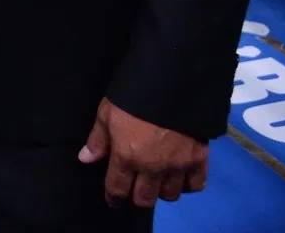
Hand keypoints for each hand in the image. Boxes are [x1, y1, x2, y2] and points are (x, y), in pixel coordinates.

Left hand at [79, 98, 208, 207]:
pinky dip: (187, 185)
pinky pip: (195, 185)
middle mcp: (152, 168)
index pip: (118, 188)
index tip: (113, 200)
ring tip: (156, 181)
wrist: (172, 85)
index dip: (114, 197)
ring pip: (170, 195)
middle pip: (145, 198)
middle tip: (135, 189)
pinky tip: (180, 177)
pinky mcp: (199, 159)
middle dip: (137, 197)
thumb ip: (98, 140)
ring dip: (161, 191)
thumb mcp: (107, 113)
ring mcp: (178, 166)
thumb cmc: (133, 97)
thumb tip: (85, 159)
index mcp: (126, 157)